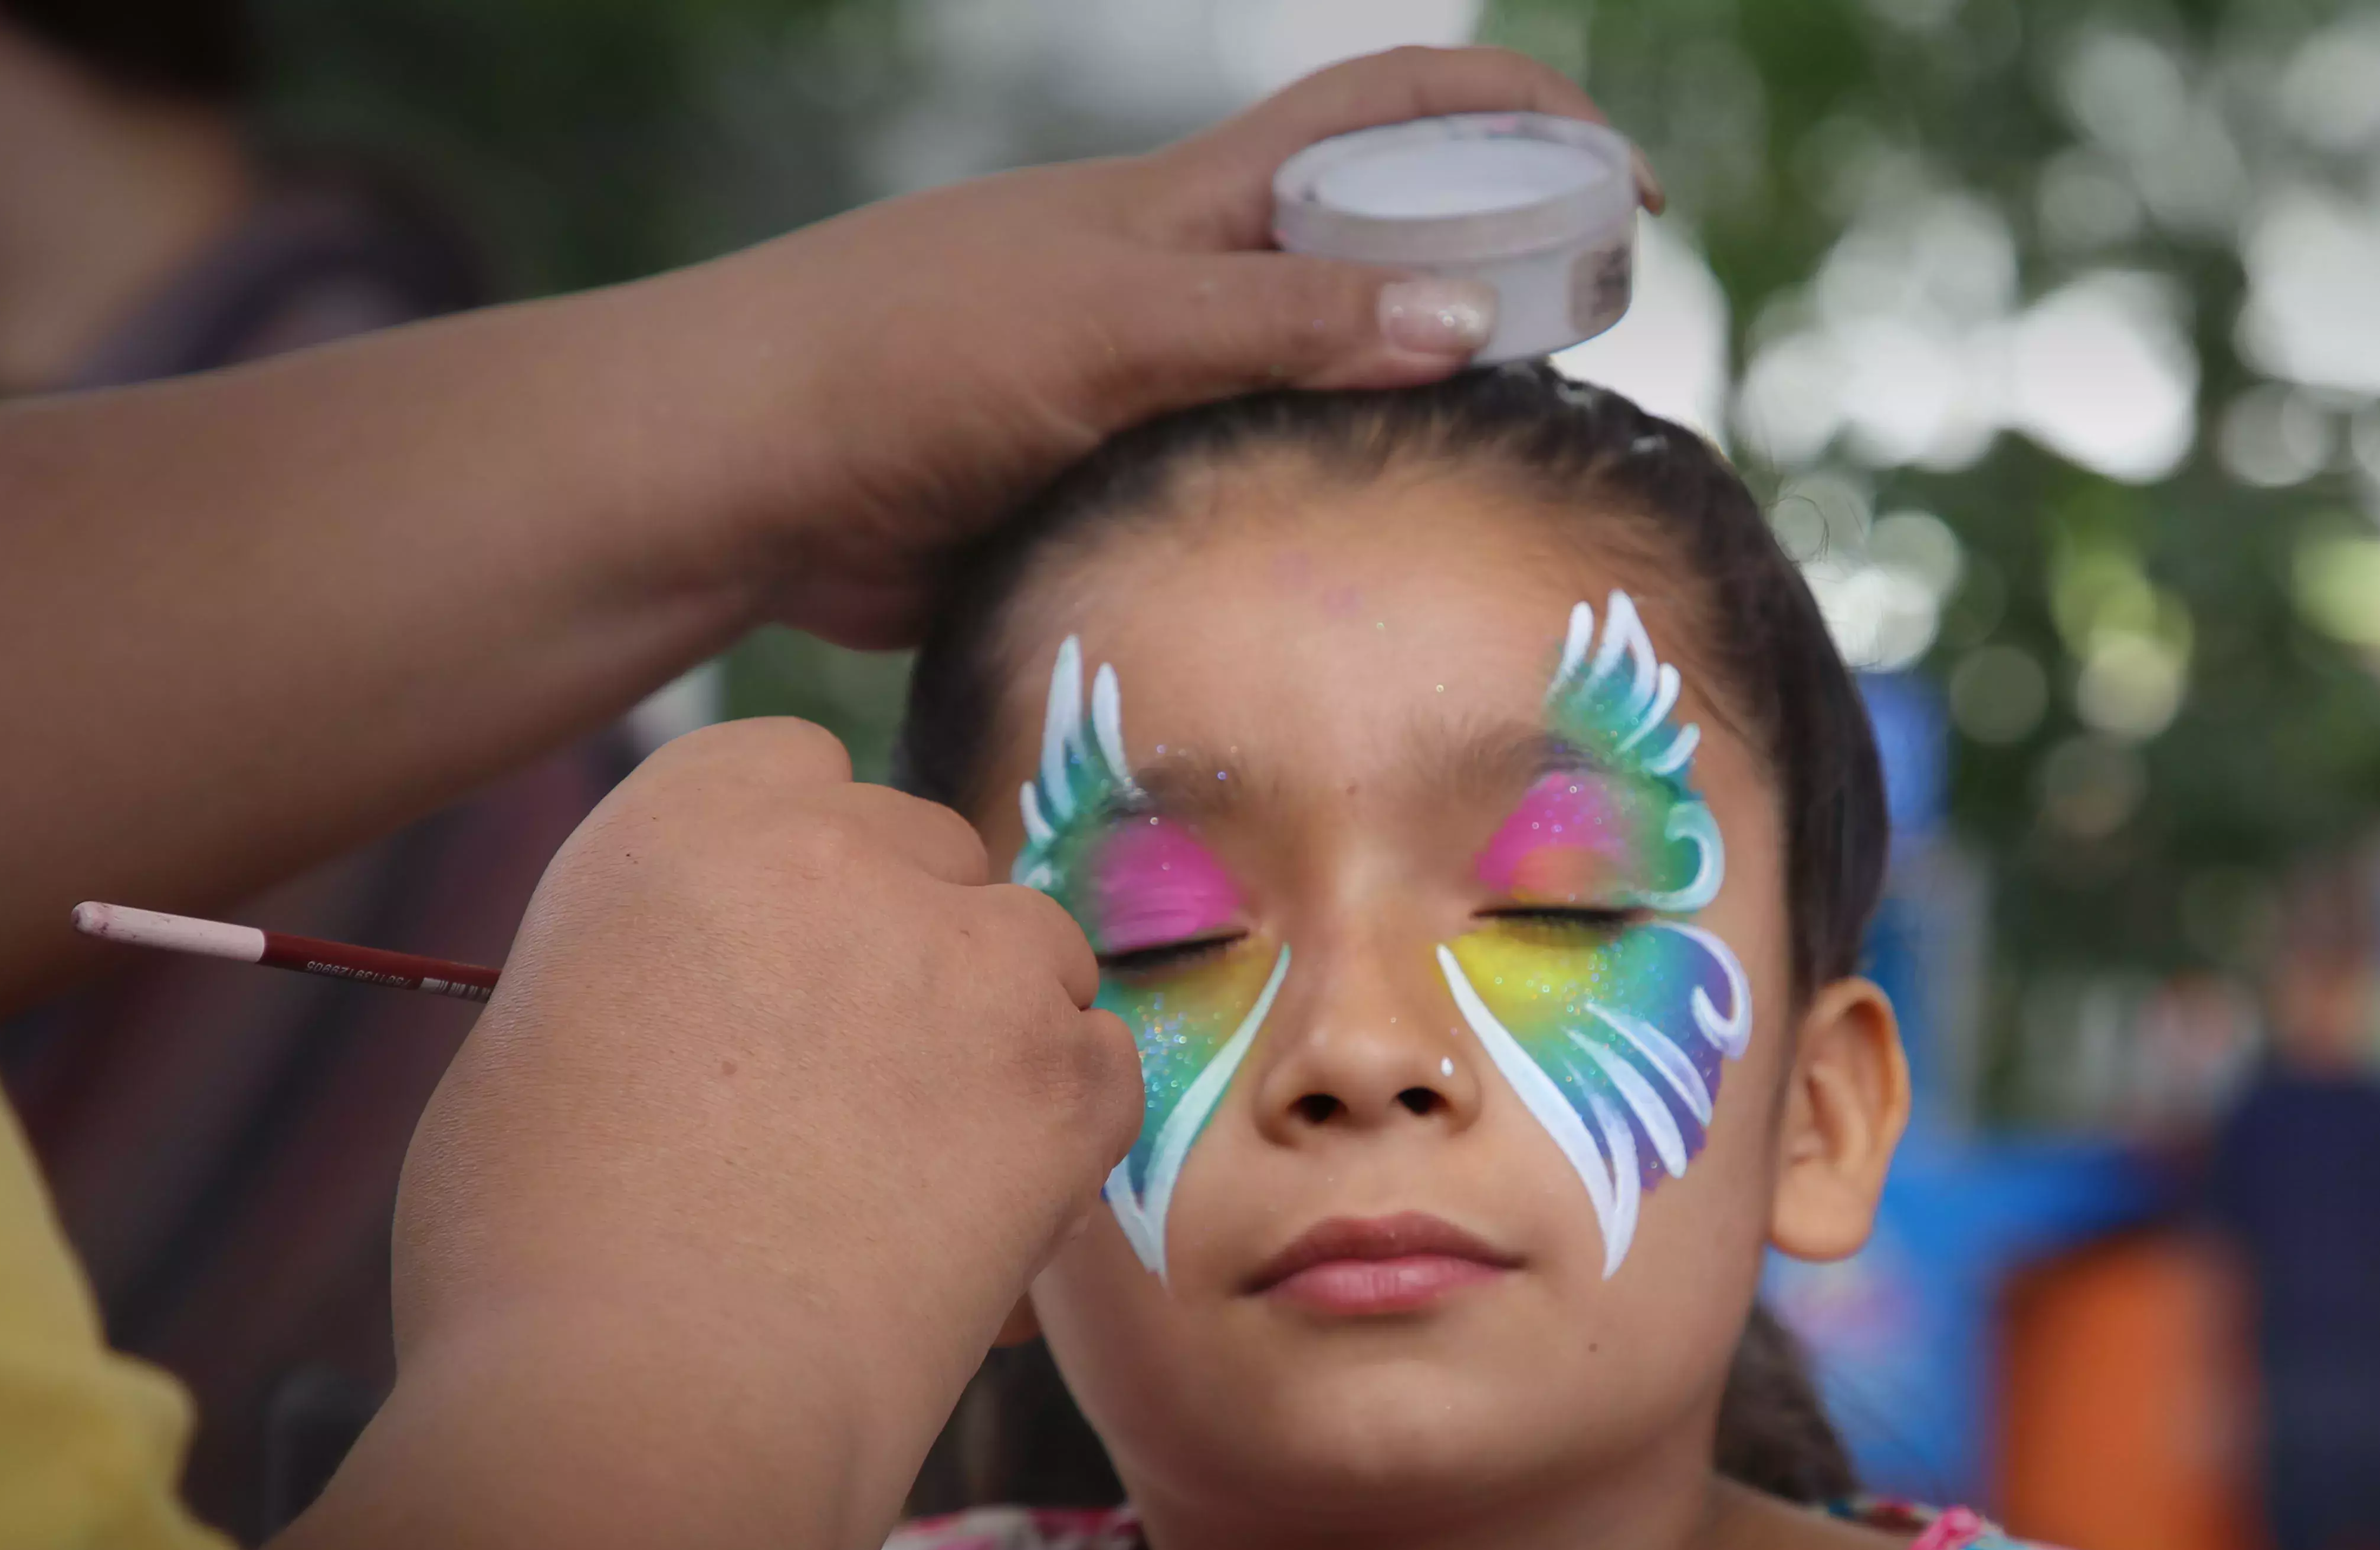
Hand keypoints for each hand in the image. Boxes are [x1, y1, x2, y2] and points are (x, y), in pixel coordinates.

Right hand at [390, 716, 1139, 1474]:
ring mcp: (972, 954)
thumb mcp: (539, 1043)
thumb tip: (701, 992)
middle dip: (909, 949)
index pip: (797, 766)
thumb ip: (649, 967)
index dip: (803, 867)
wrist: (651, 1402)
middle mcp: (841, 849)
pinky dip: (1062, 1137)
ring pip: (1034, 953)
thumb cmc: (539, 1252)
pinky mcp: (1065, 1070)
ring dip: (998, 1035)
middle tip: (853, 1087)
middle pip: (929, 854)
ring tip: (912, 1170)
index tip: (786, 957)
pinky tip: (974, 1222)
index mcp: (690, 815)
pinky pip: (1102, 1067)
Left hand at [655, 46, 1653, 644]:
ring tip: (1495, 513)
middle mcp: (1188, 290)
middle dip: (1496, 295)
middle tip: (1584, 386)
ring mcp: (1152, 397)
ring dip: (1406, 440)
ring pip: (1320, 404)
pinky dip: (1307, 542)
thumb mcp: (1110, 323)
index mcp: (1194, 207)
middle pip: (1381, 263)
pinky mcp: (1112, 497)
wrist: (745, 475)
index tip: (1633, 188)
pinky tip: (1358, 603)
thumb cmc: (907, 355)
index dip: (1520, 120)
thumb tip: (1464, 316)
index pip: (1390, 117)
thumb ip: (1277, 324)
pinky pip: (1243, 510)